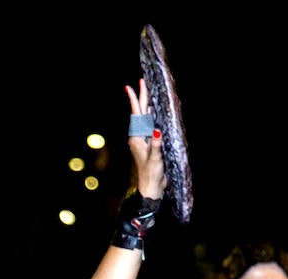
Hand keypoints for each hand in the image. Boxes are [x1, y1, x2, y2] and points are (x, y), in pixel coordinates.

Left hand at [125, 79, 167, 201]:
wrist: (151, 187)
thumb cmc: (152, 174)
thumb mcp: (155, 159)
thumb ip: (156, 144)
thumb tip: (157, 130)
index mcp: (137, 138)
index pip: (136, 115)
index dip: (134, 100)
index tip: (130, 87)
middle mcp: (138, 137)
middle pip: (139, 113)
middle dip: (141, 97)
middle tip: (141, 82)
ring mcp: (142, 140)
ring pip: (144, 118)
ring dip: (145, 105)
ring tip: (146, 92)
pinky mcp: (148, 144)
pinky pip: (148, 126)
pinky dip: (150, 116)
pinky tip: (152, 112)